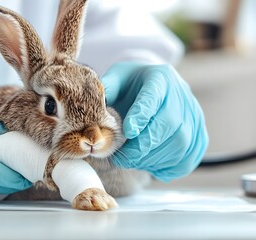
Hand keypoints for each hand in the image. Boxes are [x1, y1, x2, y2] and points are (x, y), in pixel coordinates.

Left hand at [101, 62, 208, 181]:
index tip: (128, 132)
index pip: (152, 96)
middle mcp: (181, 94)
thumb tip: (97, 110)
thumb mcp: (116, 79)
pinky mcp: (199, 131)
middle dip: (143, 146)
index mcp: (158, 78)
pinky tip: (153, 167)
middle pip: (169, 123)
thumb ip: (106, 91)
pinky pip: (191, 155)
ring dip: (154, 159)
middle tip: (122, 158)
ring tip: (133, 162)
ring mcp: (194, 114)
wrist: (156, 86)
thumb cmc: (131, 85)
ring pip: (181, 142)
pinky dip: (172, 167)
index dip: (141, 115)